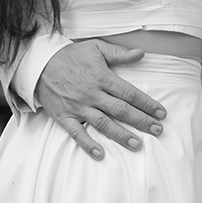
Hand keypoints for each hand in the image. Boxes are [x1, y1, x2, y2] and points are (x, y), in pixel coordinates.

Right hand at [35, 39, 165, 159]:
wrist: (40, 63)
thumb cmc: (71, 55)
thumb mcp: (96, 47)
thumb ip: (119, 53)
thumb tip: (141, 53)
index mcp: (102, 77)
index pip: (129, 93)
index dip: (147, 103)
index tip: (161, 113)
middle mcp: (92, 94)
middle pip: (121, 110)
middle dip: (141, 121)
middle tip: (158, 130)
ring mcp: (78, 107)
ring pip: (103, 124)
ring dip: (121, 135)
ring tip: (137, 144)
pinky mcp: (64, 117)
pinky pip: (77, 133)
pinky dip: (88, 145)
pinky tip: (100, 154)